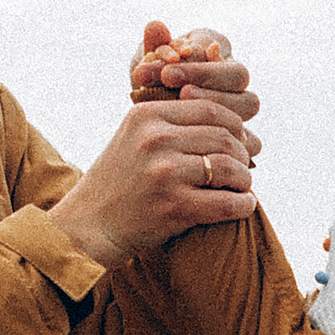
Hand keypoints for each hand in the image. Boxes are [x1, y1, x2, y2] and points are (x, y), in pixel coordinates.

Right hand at [49, 27, 258, 265]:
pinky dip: (243, 204)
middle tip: (243, 168)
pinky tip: (244, 205)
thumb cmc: (118, 184)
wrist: (89, 226)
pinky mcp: (174, 206)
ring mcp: (165, 172)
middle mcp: (155, 138)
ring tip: (242, 187)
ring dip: (244, 179)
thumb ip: (170, 125)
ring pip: (229, 167)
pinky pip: (226, 202)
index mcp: (146, 115)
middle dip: (242, 153)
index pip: (209, 108)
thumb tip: (224, 122)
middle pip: (224, 136)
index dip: (234, 126)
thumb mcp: (133, 138)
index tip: (238, 142)